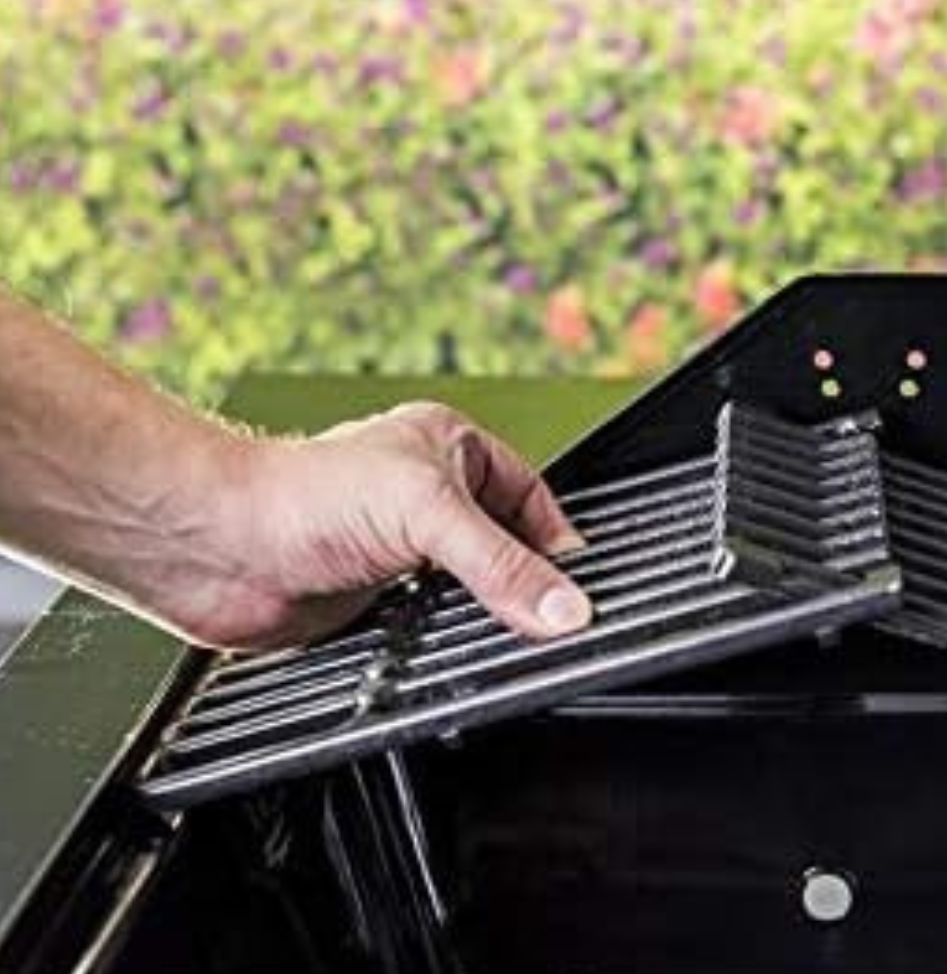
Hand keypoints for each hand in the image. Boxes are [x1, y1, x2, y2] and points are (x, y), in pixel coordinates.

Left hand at [184, 401, 590, 650]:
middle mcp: (424, 495)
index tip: (582, 589)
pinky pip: (432, 627)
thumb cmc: (299, 495)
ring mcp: (398, 550)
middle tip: (553, 620)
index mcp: (449, 446)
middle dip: (523, 584)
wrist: (214, 548)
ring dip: (483, 616)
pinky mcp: (373, 601)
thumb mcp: (428, 515)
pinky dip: (445, 643)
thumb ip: (501, 566)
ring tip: (508, 637)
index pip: (533, 497)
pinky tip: (452, 651)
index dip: (557, 542)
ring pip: (468, 591)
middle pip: (504, 548)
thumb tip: (564, 608)